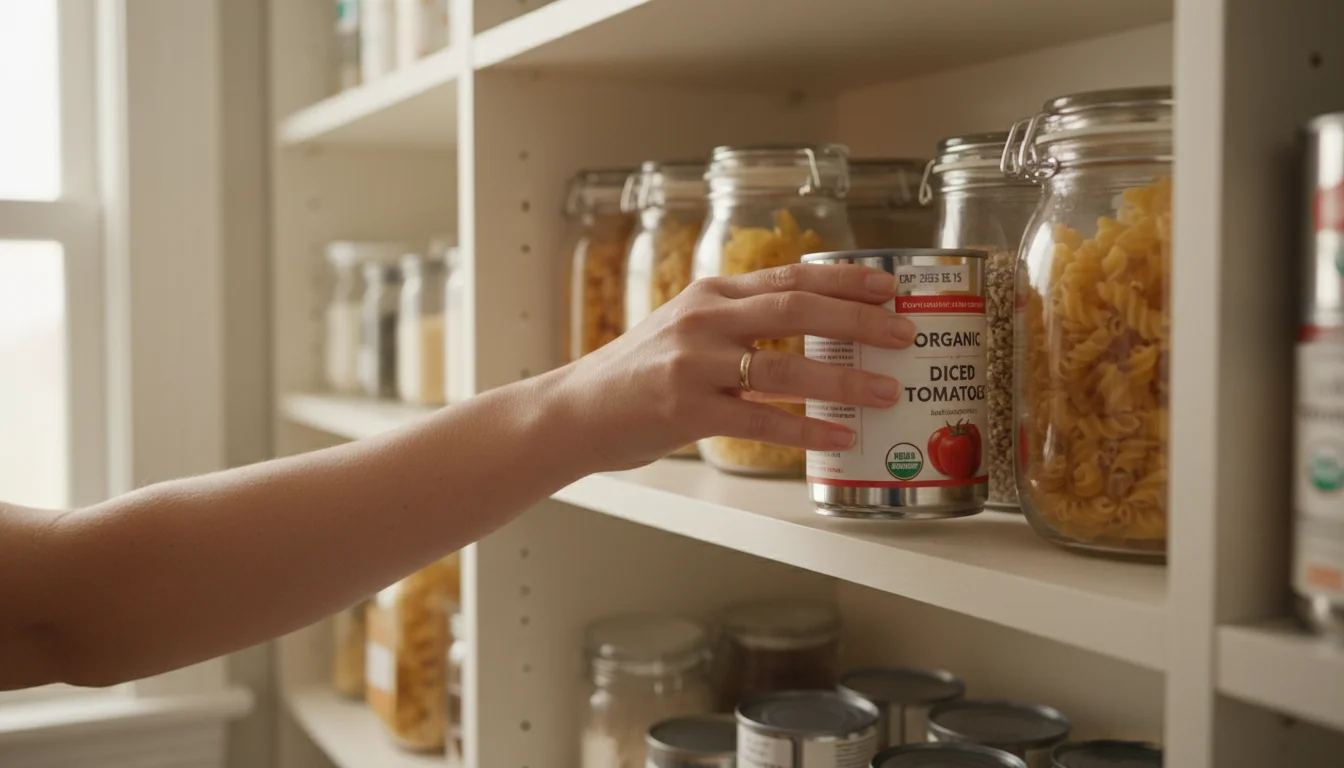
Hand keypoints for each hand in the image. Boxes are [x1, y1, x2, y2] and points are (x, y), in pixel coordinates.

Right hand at [555, 263, 918, 471]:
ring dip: (844, 379)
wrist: (577, 410)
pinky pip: (760, 421)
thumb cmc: (639, 374)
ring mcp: (694, 365)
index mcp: (711, 293)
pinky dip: (806, 429)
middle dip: (858, 320)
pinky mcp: (685, 411)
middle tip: (904, 333)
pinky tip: (839, 435)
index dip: (845, 279)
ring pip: (785, 367)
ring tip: (886, 391)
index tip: (889, 285)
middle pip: (796, 309)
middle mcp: (704, 320)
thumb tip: (813, 331)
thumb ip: (741, 323)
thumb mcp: (688, 329)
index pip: (790, 276)